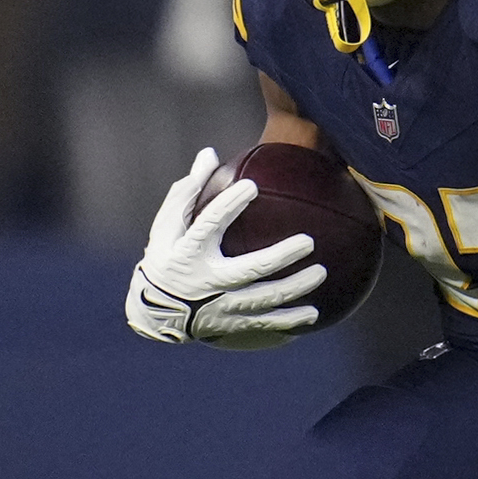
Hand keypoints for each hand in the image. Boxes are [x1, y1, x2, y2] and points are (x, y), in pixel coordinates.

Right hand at [125, 147, 325, 348]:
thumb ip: (189, 191)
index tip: (252, 186)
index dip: (229, 205)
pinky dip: (289, 321)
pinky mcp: (230, 325)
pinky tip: (313, 314)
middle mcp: (207, 281)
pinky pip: (264, 324)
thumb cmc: (167, 256)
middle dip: (281, 256)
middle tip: (308, 242)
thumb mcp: (167, 224)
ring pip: (264, 299)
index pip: (209, 225)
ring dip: (294, 287)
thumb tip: (210, 153)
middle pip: (250, 269)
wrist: (155, 311)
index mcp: (190, 252)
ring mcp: (221, 307)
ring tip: (321, 273)